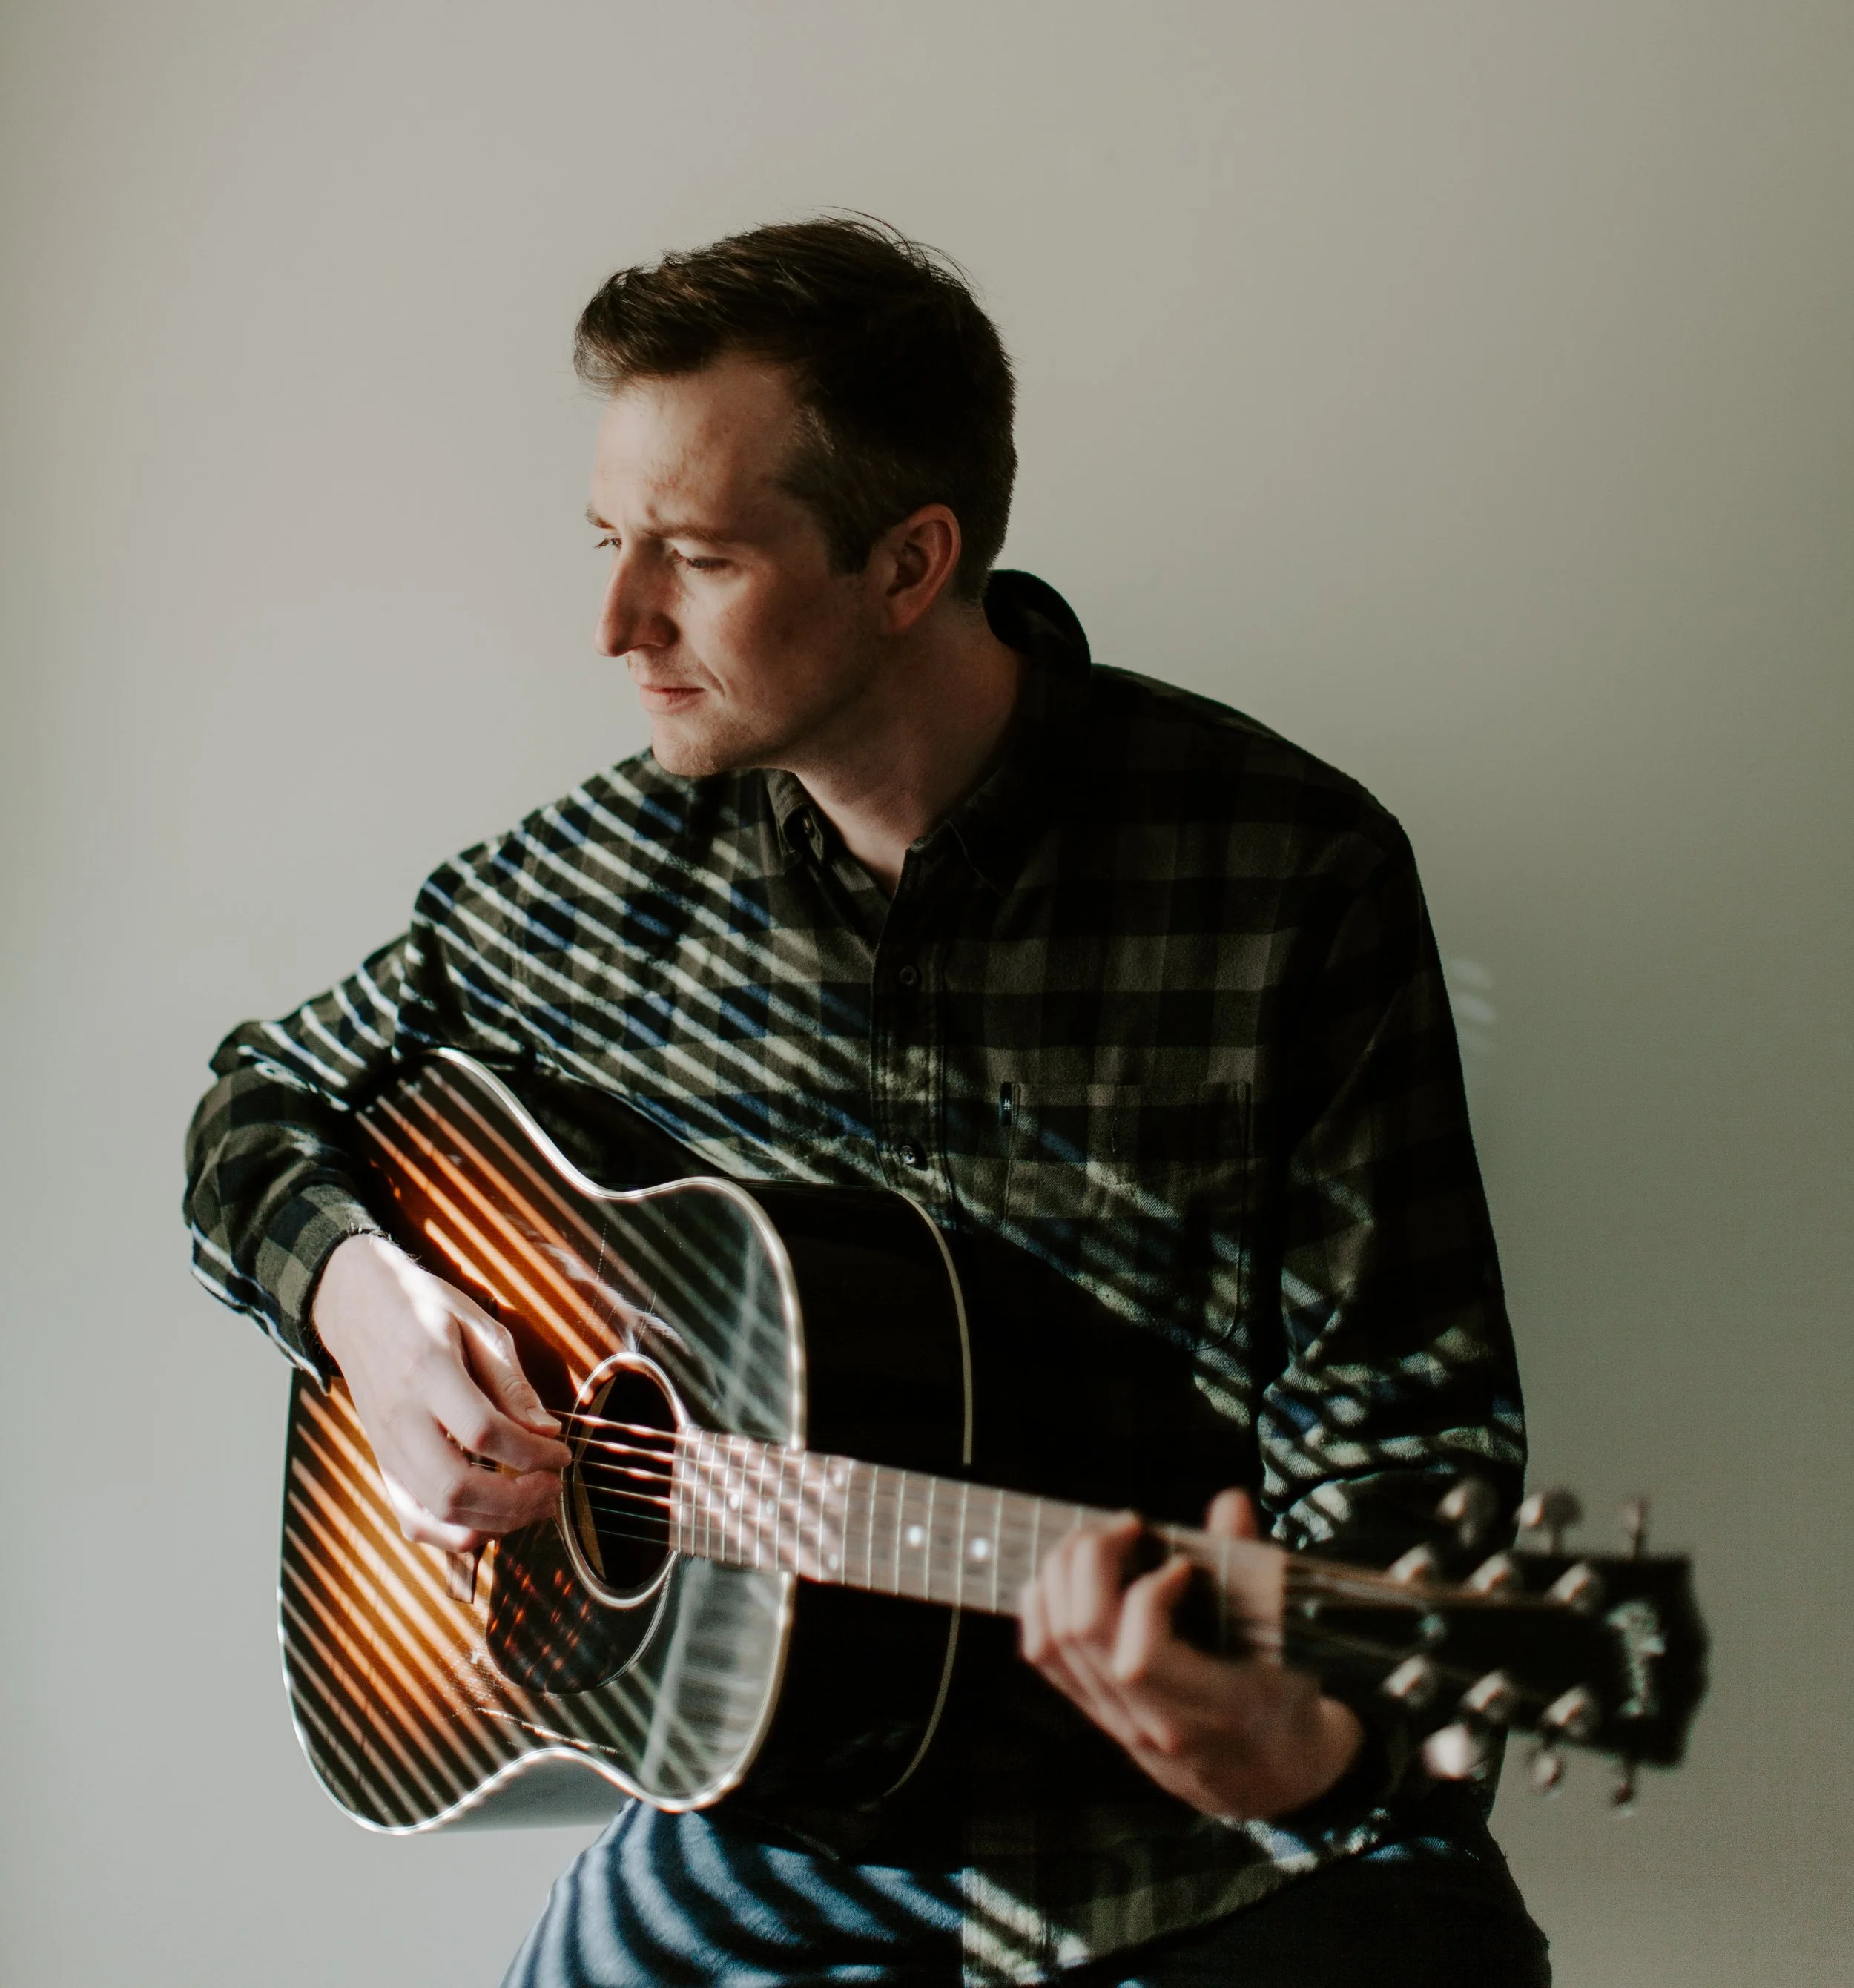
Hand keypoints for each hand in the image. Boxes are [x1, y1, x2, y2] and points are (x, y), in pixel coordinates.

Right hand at [311, 1234, 573, 1551]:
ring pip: (436, 1513)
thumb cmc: (425, 1309)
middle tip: (553, 1488)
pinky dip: (454, 1536)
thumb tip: (546, 1431)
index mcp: (427, 1370)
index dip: (531, 1453)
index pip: (483, 1432)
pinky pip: (413, 1521)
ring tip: (533, 1506)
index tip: (561, 1453)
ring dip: (493, 1523)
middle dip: (516, 1501)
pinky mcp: (382, 1465)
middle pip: (455, 1487)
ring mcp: (385, 1448)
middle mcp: (400, 1418)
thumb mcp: (477, 1324)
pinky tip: (491, 1520)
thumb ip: (510, 1381)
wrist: (358, 1310)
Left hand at [1018, 1488, 1362, 1819]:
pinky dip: (1043, 1603)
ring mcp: (1116, 1722)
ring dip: (1064, 1572)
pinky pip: (1044, 1656)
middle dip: (1093, 1559)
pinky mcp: (1096, 1714)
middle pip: (1084, 1634)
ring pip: (1055, 1641)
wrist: (1269, 1779)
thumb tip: (1230, 1502)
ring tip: (1098, 1540)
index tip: (1179, 1566)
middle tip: (1126, 1526)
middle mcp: (1151, 1724)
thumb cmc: (1284, 1704)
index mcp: (1210, 1711)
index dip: (1149, 1595)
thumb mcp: (1289, 1646)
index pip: (1141, 1658)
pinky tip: (1068, 1573)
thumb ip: (1254, 1570)